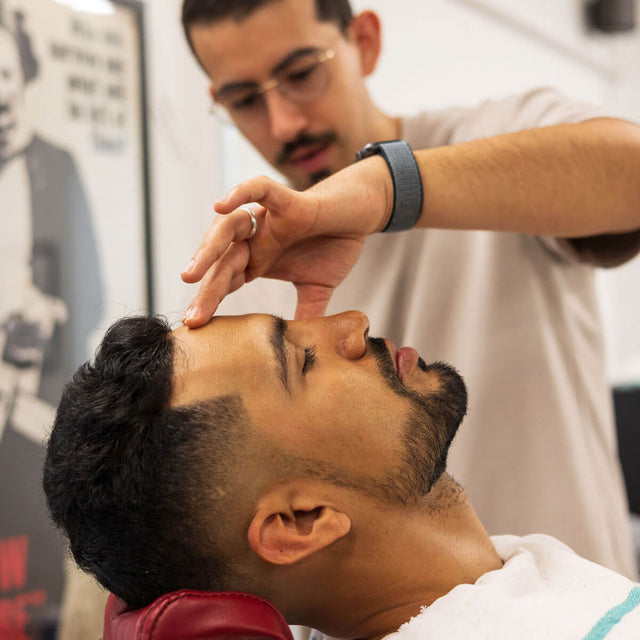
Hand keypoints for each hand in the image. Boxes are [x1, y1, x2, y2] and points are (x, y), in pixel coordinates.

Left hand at [181, 174, 375, 324]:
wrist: (358, 217)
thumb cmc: (334, 247)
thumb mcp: (317, 289)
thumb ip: (306, 314)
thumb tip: (302, 348)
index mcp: (256, 260)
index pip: (226, 281)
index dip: (210, 302)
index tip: (196, 326)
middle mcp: (255, 239)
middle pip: (222, 260)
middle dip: (206, 288)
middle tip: (194, 316)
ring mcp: (267, 219)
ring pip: (229, 226)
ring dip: (209, 248)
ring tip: (193, 273)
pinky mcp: (286, 200)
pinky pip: (259, 190)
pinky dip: (240, 193)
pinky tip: (220, 204)